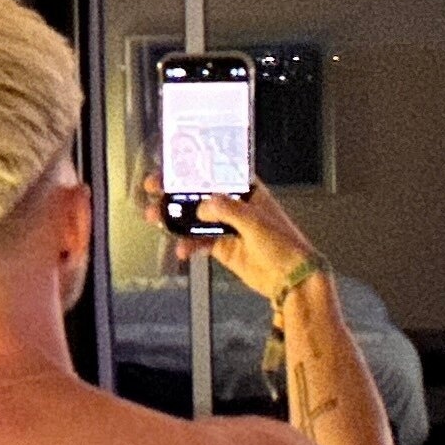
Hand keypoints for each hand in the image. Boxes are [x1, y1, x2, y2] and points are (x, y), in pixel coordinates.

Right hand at [140, 170, 314, 301]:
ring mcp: (227, 227)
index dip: (195, 168)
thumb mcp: (255, 221)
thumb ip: (227, 210)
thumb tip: (201, 207)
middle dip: (176, 191)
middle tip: (154, 188)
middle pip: (200, 193)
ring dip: (174, 218)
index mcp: (247, 190)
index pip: (216, 172)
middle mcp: (235, 206)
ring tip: (155, 218)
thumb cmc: (283, 244)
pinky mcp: (222, 247)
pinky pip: (198, 242)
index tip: (172, 165)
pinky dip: (187, 244)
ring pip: (194, 218)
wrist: (291, 278)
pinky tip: (181, 249)